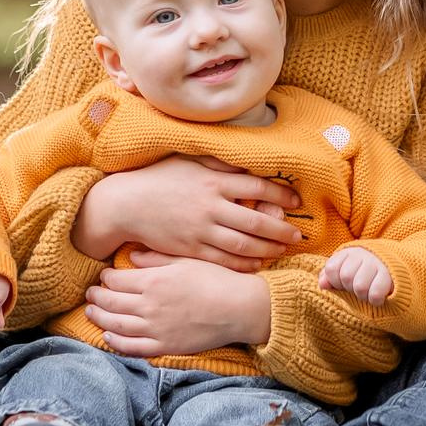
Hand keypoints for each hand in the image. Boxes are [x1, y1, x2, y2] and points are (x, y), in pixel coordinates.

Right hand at [71, 156, 303, 271]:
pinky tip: (257, 263)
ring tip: (284, 249)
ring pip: (243, 244)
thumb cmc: (160, 178)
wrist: (127, 204)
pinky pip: (223, 260)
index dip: (280, 194)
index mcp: (213, 181)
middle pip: (255, 220)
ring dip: (268, 248)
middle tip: (298, 234)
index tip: (296, 201)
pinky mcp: (191, 249)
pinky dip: (244, 263)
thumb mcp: (189, 161)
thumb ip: (220, 164)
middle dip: (281, 229)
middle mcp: (210, 206)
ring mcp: (201, 230)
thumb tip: (248, 162)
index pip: (256, 187)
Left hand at [83, 254, 271, 355]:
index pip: (117, 280)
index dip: (106, 278)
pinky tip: (108, 337)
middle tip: (90, 293)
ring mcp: (156, 329)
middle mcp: (150, 306)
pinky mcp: (166, 346)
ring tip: (91, 312)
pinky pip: (133, 348)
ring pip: (117, 326)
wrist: (239, 307)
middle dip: (97, 297)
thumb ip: (155, 258)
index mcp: (154, 281)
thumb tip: (132, 256)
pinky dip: (116, 343)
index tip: (103, 275)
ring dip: (100, 318)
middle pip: (112, 303)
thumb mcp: (185, 260)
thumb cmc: (216, 279)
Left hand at [317, 245, 392, 304]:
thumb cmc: (363, 272)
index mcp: (348, 253)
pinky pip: (376, 294)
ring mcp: (377, 264)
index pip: (331, 268)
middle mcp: (363, 255)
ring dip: (362, 295)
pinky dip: (374, 300)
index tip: (342, 284)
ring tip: (367, 293)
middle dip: (349, 288)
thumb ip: (330, 277)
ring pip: (360, 286)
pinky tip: (377, 298)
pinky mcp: (390, 276)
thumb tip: (322, 284)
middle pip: (346, 277)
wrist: (394, 266)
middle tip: (357, 288)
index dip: (334, 281)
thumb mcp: (344, 271)